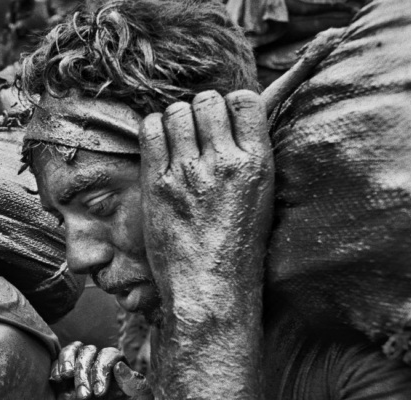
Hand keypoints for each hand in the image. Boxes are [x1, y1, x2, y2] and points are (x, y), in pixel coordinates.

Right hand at [50, 342, 151, 399]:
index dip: (103, 366)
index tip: (101, 392)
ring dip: (70, 361)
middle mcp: (102, 380)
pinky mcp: (64, 398)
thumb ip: (138, 389)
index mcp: (122, 381)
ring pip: (73, 354)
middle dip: (86, 367)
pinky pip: (58, 371)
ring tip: (69, 379)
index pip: (111, 355)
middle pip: (90, 352)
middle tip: (88, 396)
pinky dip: (56, 366)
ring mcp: (81, 386)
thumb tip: (121, 365)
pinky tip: (59, 379)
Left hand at [138, 90, 273, 313]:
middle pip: (207, 101)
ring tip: (176, 141)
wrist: (209, 287)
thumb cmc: (236, 248)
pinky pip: (151, 130)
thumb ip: (249, 159)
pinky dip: (153, 129)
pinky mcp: (158, 183)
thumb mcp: (260, 197)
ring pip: (177, 112)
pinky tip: (158, 146)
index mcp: (257, 163)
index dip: (229, 104)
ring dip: (174, 119)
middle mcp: (224, 162)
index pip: (244, 100)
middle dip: (199, 110)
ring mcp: (189, 172)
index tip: (222, 119)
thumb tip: (235, 125)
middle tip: (194, 132)